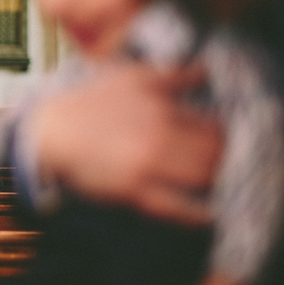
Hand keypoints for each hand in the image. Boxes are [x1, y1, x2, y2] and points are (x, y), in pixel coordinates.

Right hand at [27, 62, 221, 225]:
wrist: (51, 129)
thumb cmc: (89, 99)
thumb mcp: (131, 77)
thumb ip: (173, 76)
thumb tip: (207, 70)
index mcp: (162, 106)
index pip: (215, 122)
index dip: (230, 132)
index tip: (232, 138)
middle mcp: (159, 136)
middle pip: (217, 151)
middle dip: (228, 157)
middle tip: (229, 162)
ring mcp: (147, 167)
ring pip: (203, 177)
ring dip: (219, 181)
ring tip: (222, 182)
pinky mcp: (133, 192)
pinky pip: (175, 208)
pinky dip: (197, 214)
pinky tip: (210, 214)